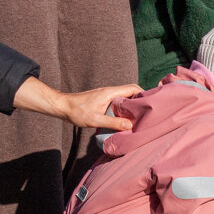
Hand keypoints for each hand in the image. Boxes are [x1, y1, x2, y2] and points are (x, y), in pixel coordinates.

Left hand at [13, 78, 140, 129]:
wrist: (61, 106)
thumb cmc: (76, 112)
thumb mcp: (95, 120)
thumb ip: (113, 123)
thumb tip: (130, 126)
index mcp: (110, 93)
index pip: (133, 88)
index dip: (144, 94)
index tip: (152, 103)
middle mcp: (110, 91)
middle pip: (131, 91)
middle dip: (141, 99)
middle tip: (149, 111)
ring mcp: (106, 95)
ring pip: (125, 95)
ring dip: (133, 103)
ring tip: (140, 115)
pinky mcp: (102, 99)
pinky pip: (119, 100)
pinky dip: (126, 106)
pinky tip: (126, 116)